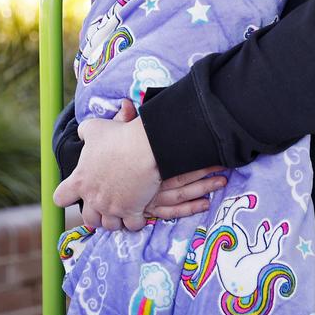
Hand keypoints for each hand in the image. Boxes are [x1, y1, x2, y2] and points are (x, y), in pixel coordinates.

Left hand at [53, 115, 161, 231]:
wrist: (146, 146)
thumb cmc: (119, 136)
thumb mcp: (95, 128)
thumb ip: (85, 132)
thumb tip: (81, 133)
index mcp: (80, 181)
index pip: (60, 198)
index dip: (67, 196)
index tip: (78, 191)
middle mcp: (93, 198)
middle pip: (89, 218)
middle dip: (97, 214)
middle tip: (107, 204)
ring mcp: (112, 207)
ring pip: (110, 225)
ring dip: (116, 219)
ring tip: (125, 210)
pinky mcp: (132, 211)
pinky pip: (133, 225)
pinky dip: (136, 220)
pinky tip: (141, 211)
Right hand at [107, 100, 226, 219]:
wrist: (88, 184)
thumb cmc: (101, 158)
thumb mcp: (107, 135)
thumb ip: (122, 119)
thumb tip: (127, 102)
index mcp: (142, 162)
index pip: (172, 158)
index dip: (195, 157)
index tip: (214, 150)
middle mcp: (147, 182)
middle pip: (181, 178)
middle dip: (205, 172)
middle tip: (226, 165)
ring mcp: (147, 198)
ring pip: (180, 195)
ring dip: (202, 188)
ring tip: (222, 181)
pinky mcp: (146, 210)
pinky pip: (172, 212)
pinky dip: (189, 208)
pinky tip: (206, 204)